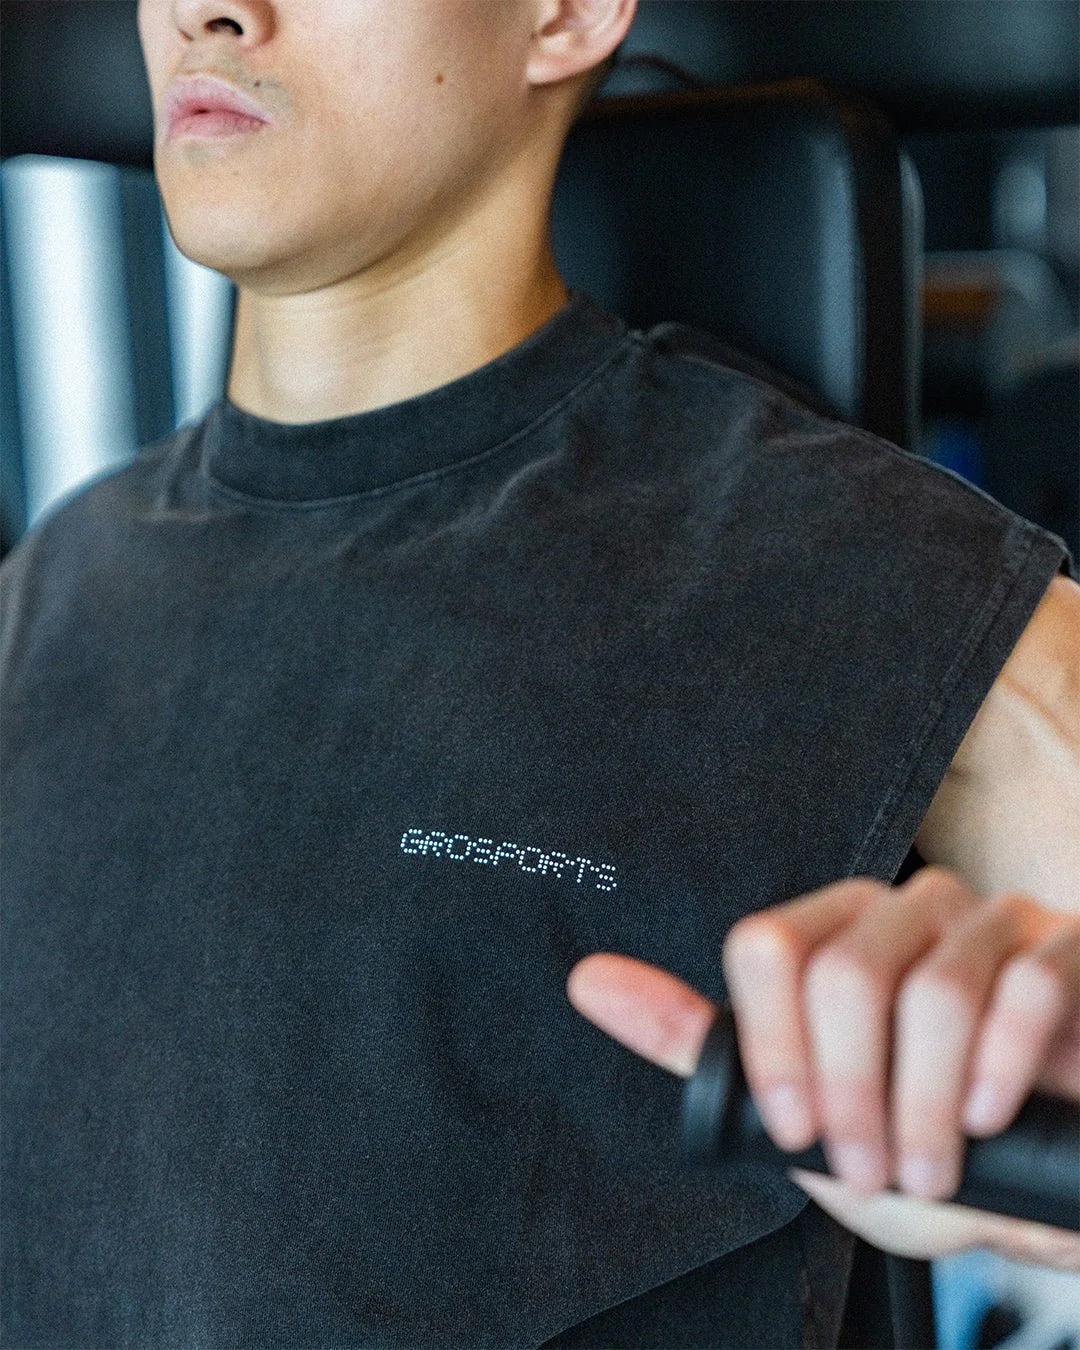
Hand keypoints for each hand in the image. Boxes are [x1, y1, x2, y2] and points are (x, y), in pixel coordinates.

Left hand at [566, 865, 1079, 1268]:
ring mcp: (987, 920)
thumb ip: (699, 1045)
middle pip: (844, 973)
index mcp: (831, 931)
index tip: (796, 1128)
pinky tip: (987, 1114)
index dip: (774, 1047)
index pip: (767, 946)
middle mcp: (903, 909)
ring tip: (930, 1165)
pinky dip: (1002, 1066)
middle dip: (851, 1094)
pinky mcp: (1063, 946)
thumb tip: (588, 980)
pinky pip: (1025, 987)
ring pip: (933, 990)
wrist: (1039, 1181)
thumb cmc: (914, 1140)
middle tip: (872, 1168)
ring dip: (923, 1104)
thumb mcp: (798, 1110)